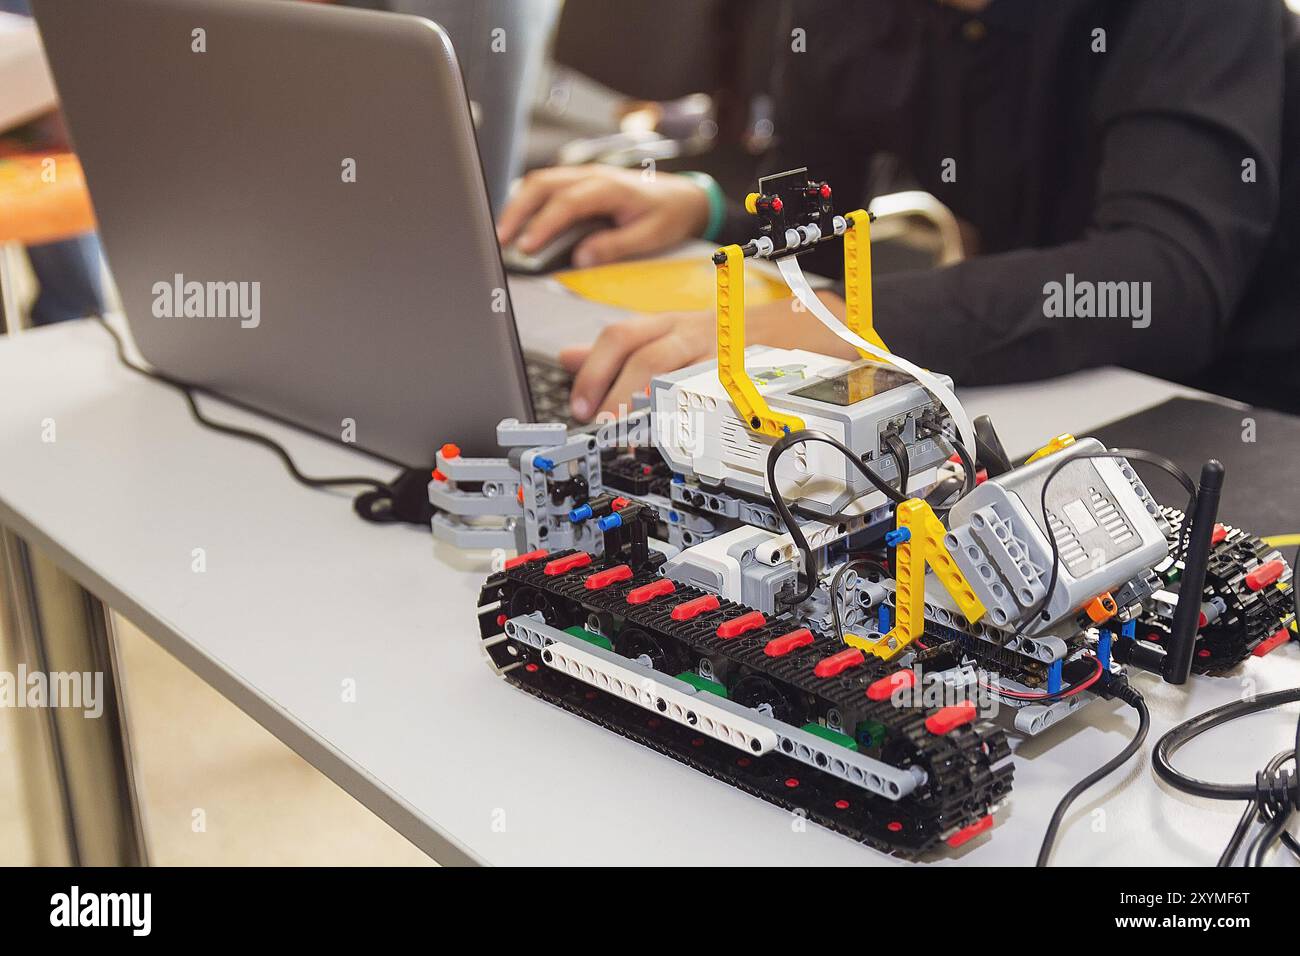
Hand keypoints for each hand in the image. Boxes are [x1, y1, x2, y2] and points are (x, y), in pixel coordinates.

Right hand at [496, 165, 710, 267]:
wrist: (683, 196)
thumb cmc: (668, 215)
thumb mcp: (649, 236)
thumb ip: (615, 246)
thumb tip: (581, 258)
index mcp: (610, 187)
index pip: (566, 202)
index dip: (543, 224)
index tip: (527, 246)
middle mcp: (592, 175)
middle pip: (542, 183)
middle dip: (517, 210)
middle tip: (501, 239)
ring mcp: (584, 174)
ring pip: (540, 181)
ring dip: (517, 204)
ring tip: (502, 233)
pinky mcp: (579, 181)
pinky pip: (546, 185)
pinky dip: (527, 201)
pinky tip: (518, 222)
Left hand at [559, 291, 857, 420]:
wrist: (794, 327)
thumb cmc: (723, 336)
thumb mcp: (667, 333)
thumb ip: (618, 349)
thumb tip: (566, 358)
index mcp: (668, 325)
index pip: (620, 336)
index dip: (592, 371)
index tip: (578, 407)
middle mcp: (691, 332)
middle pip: (643, 352)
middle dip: (614, 389)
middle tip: (598, 424)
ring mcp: (719, 350)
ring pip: (677, 368)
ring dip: (646, 402)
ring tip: (628, 431)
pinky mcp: (747, 371)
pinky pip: (718, 390)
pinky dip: (695, 411)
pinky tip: (682, 432)